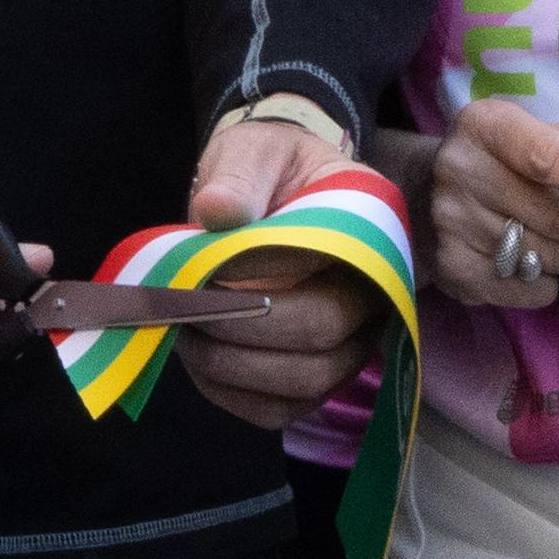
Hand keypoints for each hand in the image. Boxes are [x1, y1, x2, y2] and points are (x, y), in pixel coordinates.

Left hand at [169, 111, 381, 427]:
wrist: (274, 190)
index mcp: (371, 230)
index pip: (327, 268)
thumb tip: (217, 210)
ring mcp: (350, 343)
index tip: (203, 265)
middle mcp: (376, 295)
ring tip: (183, 329)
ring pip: (303, 385)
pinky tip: (196, 358)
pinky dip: (230, 393)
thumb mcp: (254, 149)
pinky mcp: (316, 376)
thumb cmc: (268, 168)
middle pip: (321, 338)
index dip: (261, 273)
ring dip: (231, 365)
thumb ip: (239, 172)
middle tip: (182, 304)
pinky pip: (279, 409)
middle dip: (240, 327)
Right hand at [426, 95, 558, 307]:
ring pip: (548, 258)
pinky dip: (553, 283)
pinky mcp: (453, 268)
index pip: (548, 157)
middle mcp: (460, 169)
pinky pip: (530, 290)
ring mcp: (452, 222)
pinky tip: (548, 265)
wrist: (425, 194)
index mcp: (487, 125)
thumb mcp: (551, 136)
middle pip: (556, 217)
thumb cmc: (507, 161)